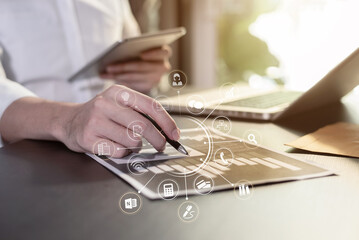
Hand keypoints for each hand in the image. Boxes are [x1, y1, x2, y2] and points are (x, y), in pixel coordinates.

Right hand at [59, 85, 178, 157]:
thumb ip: (142, 113)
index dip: (166, 122)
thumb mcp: (120, 104)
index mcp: (119, 92)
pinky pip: (118, 151)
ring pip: (132, 140)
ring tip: (127, 141)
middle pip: (143, 125)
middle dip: (158, 140)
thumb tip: (168, 131)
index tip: (175, 135)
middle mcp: (106, 103)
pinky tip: (113, 145)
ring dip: (136, 146)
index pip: (150, 106)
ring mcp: (95, 120)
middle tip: (161, 146)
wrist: (69, 121)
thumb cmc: (102, 114)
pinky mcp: (88, 138)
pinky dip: (122, 153)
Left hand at [101, 45, 171, 92]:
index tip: (141, 54)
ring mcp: (157, 78)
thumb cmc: (139, 49)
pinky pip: (134, 84)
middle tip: (108, 66)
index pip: (164, 52)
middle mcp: (163, 66)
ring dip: (119, 75)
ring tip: (105, 73)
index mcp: (164, 52)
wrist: (143, 63)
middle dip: (124, 66)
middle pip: (144, 67)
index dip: (153, 54)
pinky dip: (120, 80)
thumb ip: (134, 46)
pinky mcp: (149, 86)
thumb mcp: (139, 46)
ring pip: (136, 77)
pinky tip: (109, 77)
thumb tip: (117, 50)